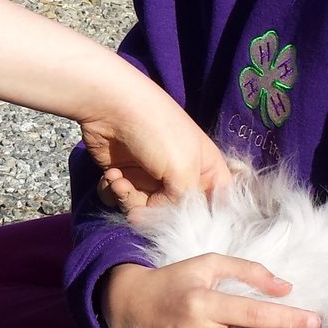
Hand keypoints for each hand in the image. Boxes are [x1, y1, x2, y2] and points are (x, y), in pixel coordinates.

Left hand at [79, 87, 231, 207]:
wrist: (111, 107)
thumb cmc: (157, 132)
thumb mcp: (184, 169)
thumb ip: (183, 203)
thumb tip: (157, 219)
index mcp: (206, 171)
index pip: (217, 204)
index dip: (205, 217)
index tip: (186, 221)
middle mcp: (180, 176)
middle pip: (173, 213)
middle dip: (152, 209)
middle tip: (137, 196)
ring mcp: (151, 177)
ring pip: (143, 209)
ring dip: (127, 199)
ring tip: (118, 180)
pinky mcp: (125, 175)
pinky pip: (120, 199)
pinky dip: (113, 191)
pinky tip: (110, 175)